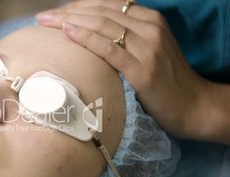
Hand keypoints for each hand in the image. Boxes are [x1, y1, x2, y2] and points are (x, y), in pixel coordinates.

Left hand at [36, 0, 212, 139]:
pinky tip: (67, 32)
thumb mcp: (148, 51)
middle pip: (100, 12)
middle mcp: (149, 27)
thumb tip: (90, 38)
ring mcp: (147, 47)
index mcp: (149, 20)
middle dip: (67, 12)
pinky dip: (86, 38)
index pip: (106, 5)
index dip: (77, 7)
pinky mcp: (143, 69)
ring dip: (69, 21)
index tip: (55, 14)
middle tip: (43, 18)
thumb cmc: (166, 81)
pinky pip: (109, 48)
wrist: (193, 106)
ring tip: (45, 23)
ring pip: (102, 24)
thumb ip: (126, 39)